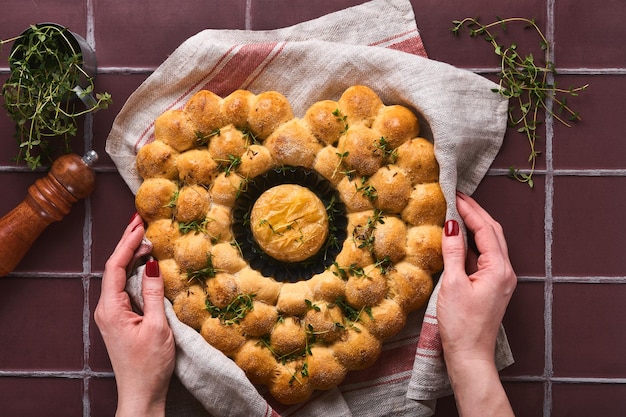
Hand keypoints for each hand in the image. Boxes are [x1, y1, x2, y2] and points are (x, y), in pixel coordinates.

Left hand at [95, 214, 174, 416]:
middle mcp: (106, 309)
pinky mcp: (120, 319)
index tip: (140, 225)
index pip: (114, 267)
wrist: (141, 393)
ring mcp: (111, 314)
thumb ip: (154, 293)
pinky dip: (134, 271)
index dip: (127, 243)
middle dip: (126, 243)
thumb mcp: (157, 326)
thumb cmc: (150, 365)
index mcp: (111, 309)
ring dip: (130, 256)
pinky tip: (144, 264)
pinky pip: (124, 287)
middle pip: (113, 268)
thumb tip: (153, 265)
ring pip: (118, 276)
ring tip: (144, 237)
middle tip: (140, 222)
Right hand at [437, 192, 515, 416]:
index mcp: (498, 269)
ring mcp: (501, 279)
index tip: (455, 195)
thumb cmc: (461, 324)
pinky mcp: (493, 286)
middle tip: (458, 197)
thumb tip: (451, 225)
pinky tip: (460, 237)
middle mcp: (505, 271)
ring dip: (476, 225)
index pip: (485, 229)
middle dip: (476, 212)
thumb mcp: (453, 284)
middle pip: (493, 232)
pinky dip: (473, 242)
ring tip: (458, 211)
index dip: (470, 210)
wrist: (470, 355)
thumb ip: (453, 252)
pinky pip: (485, 256)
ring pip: (491, 243)